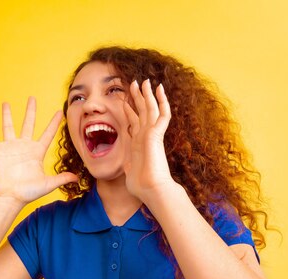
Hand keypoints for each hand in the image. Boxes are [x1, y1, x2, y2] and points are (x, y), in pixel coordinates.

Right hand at [0, 97, 77, 204]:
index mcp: (37, 152)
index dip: (54, 123)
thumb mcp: (48, 184)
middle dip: (31, 111)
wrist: (10, 198)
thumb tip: (78, 178)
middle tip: (32, 98)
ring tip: (5, 103)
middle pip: (28, 124)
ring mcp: (10, 148)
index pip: (47, 134)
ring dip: (7, 115)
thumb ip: (61, 178)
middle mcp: (24, 147)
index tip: (60, 112)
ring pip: (8, 126)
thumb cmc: (28, 192)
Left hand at [122, 79, 175, 202]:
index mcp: (139, 144)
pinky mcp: (157, 134)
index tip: (124, 101)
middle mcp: (146, 136)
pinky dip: (162, 101)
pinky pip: (162, 114)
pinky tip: (159, 89)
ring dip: (147, 94)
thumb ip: (129, 166)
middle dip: (138, 97)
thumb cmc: (142, 186)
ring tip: (144, 80)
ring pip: (151, 109)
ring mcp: (152, 134)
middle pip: (142, 112)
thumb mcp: (130, 172)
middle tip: (134, 82)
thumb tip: (127, 167)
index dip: (129, 111)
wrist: (151, 189)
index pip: (134, 122)